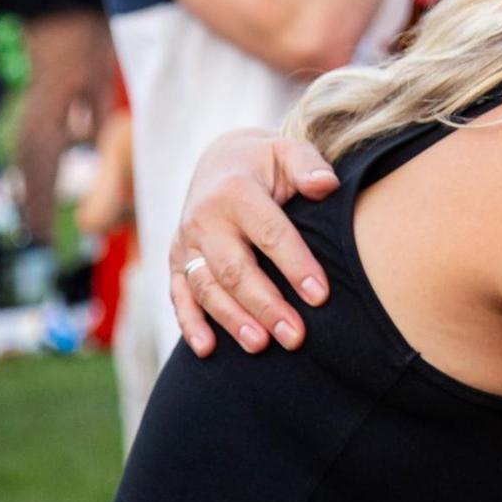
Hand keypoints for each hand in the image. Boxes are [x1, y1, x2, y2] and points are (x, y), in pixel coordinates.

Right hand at [169, 130, 337, 356]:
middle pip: (234, 269)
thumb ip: (308, 165)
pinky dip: (189, 323)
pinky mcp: (175, 261)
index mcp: (236, 191)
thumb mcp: (289, 151)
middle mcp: (204, 219)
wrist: (220, 162)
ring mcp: (186, 243)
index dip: (295, 265)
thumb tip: (326, 184)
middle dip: (265, 305)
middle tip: (295, 337)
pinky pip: (178, 296)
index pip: (270, 233)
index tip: (321, 296)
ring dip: (232, 320)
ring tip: (261, 345)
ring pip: (206, 288)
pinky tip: (207, 350)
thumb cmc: (267, 163)